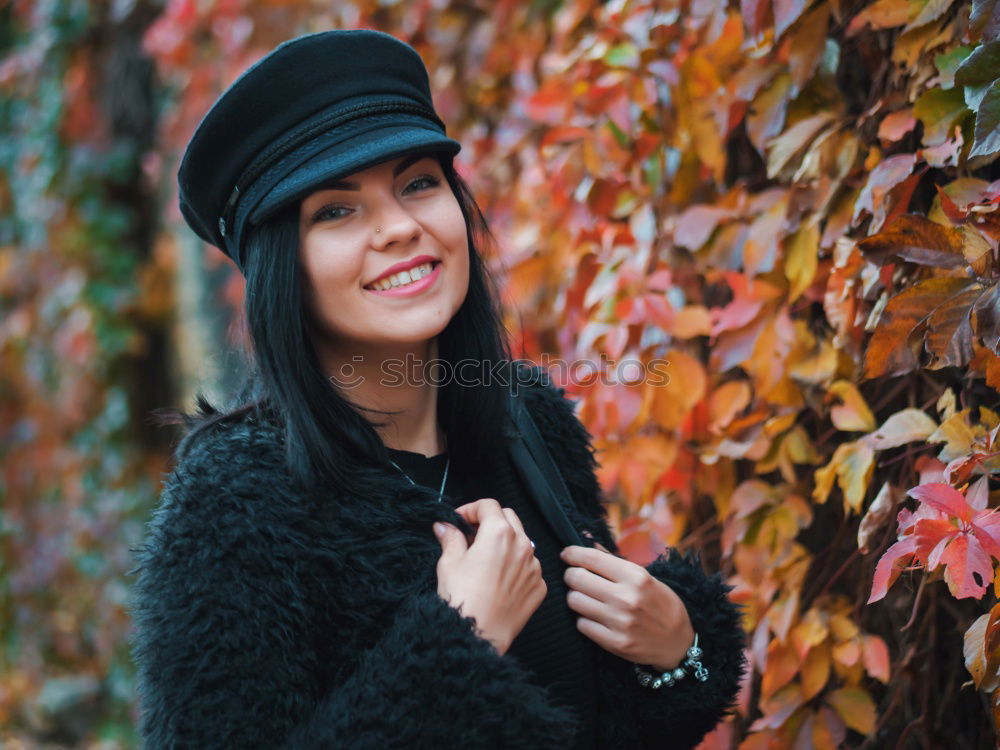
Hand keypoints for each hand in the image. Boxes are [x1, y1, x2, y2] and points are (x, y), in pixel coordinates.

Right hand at [433, 498, 545, 655]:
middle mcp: (522, 545)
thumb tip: (445, 527)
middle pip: (508, 517)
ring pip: (521, 541)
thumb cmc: (462, 598)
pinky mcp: (539, 586)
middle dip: (489, 520)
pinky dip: (514, 566)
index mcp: (499, 533)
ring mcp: (534, 566)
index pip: (488, 505)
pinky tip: (497, 579)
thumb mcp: (449, 563)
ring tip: (484, 559)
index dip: (470, 509)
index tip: (459, 520)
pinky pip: (528, 566)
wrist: (479, 635)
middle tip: (471, 535)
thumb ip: (450, 538)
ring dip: (504, 542)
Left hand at [560, 544, 694, 671]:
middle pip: (576, 578)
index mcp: (636, 577)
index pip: (592, 558)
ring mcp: (620, 622)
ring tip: (585, 597)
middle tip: (574, 577)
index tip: (566, 554)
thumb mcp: (646, 577)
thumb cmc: (660, 604)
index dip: (572, 554)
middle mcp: (627, 598)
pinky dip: (583, 619)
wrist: (678, 643)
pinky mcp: (615, 643)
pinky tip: (593, 617)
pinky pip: (581, 624)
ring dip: (575, 597)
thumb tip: (589, 544)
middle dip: (571, 575)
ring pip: (574, 601)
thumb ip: (615, 562)